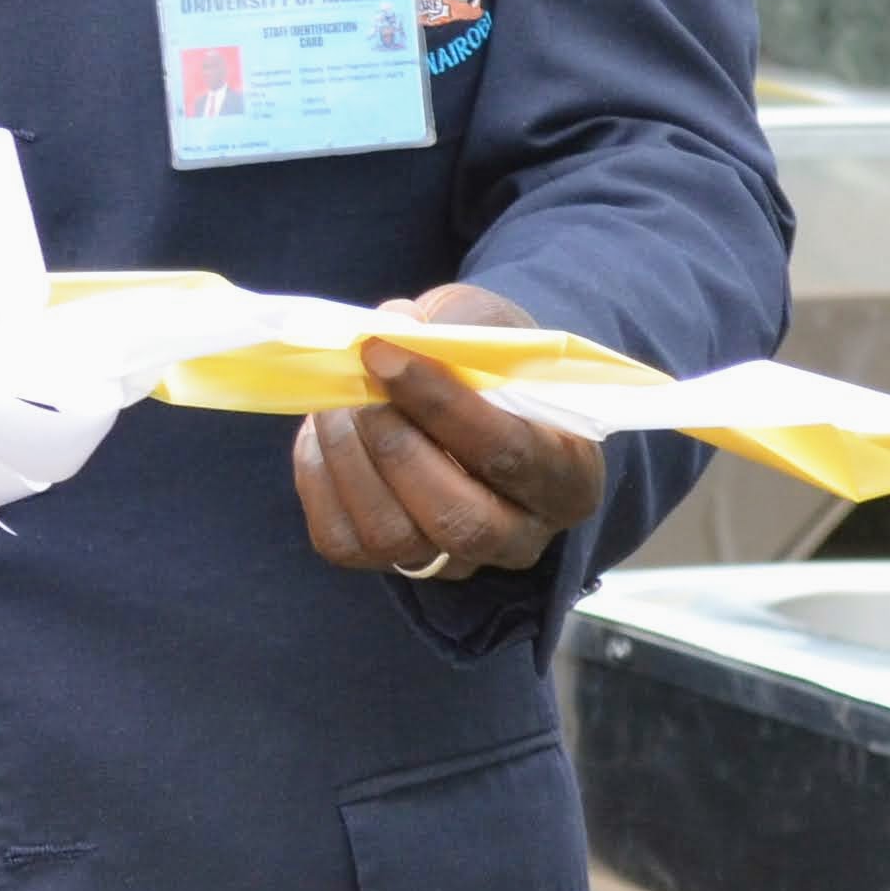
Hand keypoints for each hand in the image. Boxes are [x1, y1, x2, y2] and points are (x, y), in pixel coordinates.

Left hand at [292, 281, 606, 581]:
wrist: (470, 397)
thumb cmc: (490, 360)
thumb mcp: (491, 326)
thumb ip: (455, 327)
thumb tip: (393, 330)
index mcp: (569, 477)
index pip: (509, 452)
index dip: (439, 403)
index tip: (382, 353)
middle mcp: (522, 536)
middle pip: (458, 520)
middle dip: (396, 447)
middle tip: (361, 389)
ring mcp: (458, 560)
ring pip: (393, 536)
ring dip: (350, 459)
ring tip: (338, 402)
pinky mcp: (394, 564)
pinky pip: (344, 541)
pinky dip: (320, 480)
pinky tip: (327, 434)